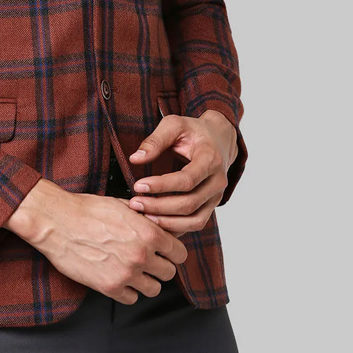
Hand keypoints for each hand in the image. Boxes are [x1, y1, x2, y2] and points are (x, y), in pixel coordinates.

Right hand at [6, 180, 188, 304]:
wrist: (58, 221)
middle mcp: (141, 256)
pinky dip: (128, 290)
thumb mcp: (123, 206)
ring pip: (154, 289)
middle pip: (169, 273)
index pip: (180, 253)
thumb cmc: (88, 210)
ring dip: (146, 280)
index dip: (173, 251)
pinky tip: (119, 277)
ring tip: (134, 270)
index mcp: (148, 233)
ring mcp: (126, 274)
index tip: (165, 251)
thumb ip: (147, 219)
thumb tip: (162, 224)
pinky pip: (132, 298)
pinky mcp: (109, 287)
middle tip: (148, 260)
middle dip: (161, 266)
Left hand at [125, 110, 239, 235]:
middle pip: (190, 203)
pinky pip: (196, 224)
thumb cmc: (193, 131)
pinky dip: (176, 228)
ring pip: (195, 220)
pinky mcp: (211, 205)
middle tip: (135, 203)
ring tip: (143, 216)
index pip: (187, 180)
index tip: (138, 185)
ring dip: (168, 222)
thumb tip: (135, 159)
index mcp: (210, 158)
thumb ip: (155, 140)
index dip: (161, 186)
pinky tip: (156, 223)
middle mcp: (218, 181)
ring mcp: (216, 196)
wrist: (217, 139)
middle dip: (159, 207)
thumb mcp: (174, 125)